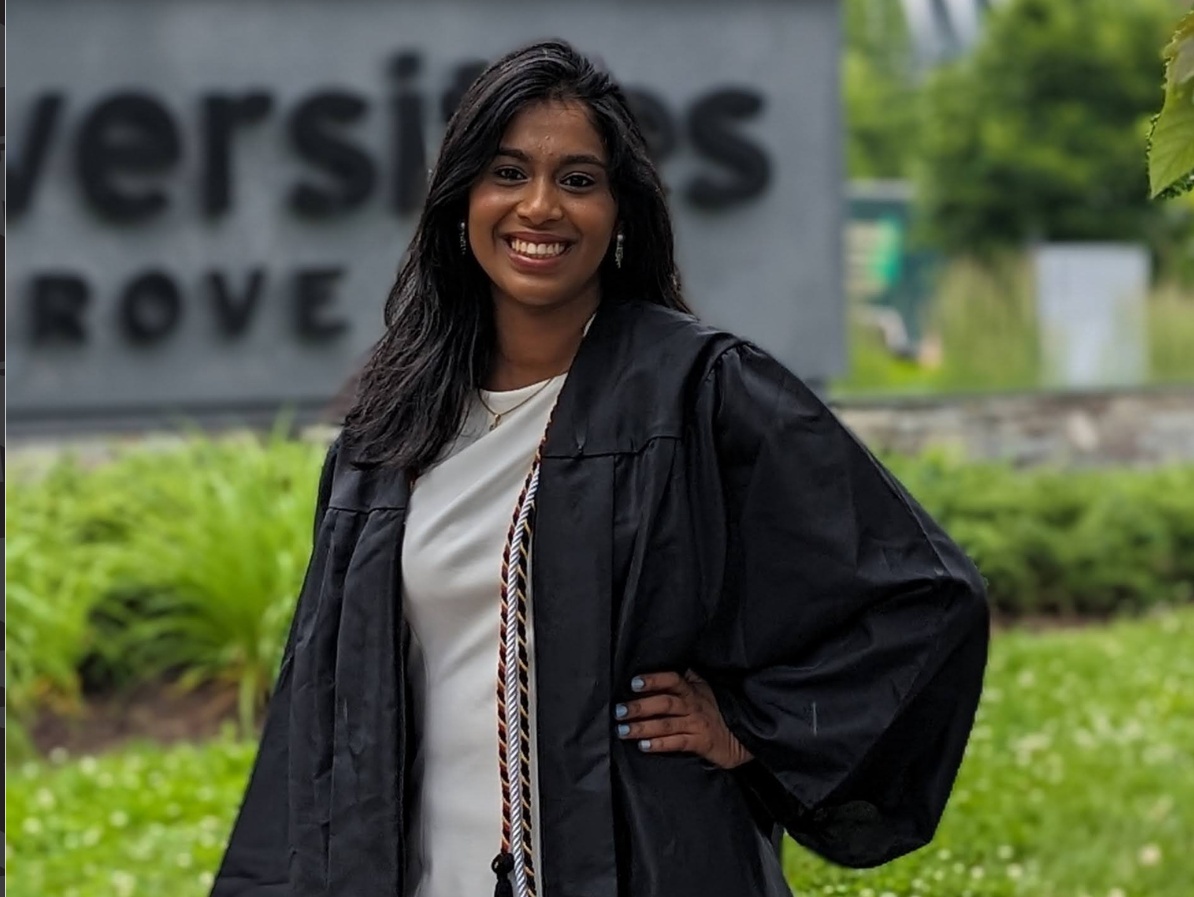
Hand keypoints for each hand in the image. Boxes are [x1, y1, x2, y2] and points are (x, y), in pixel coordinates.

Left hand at [614, 670, 753, 768]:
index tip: (634, 683)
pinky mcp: (700, 742)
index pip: (672, 680)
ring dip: (642, 727)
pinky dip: (660, 744)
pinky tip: (644, 746)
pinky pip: (677, 743)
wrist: (741, 735)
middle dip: (640, 706)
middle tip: (619, 711)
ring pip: (666, 724)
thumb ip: (686, 678)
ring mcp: (696, 724)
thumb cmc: (716, 710)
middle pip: (664, 703)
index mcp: (692, 690)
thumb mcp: (704, 689)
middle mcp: (693, 706)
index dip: (654, 680)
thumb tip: (667, 662)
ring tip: (623, 730)